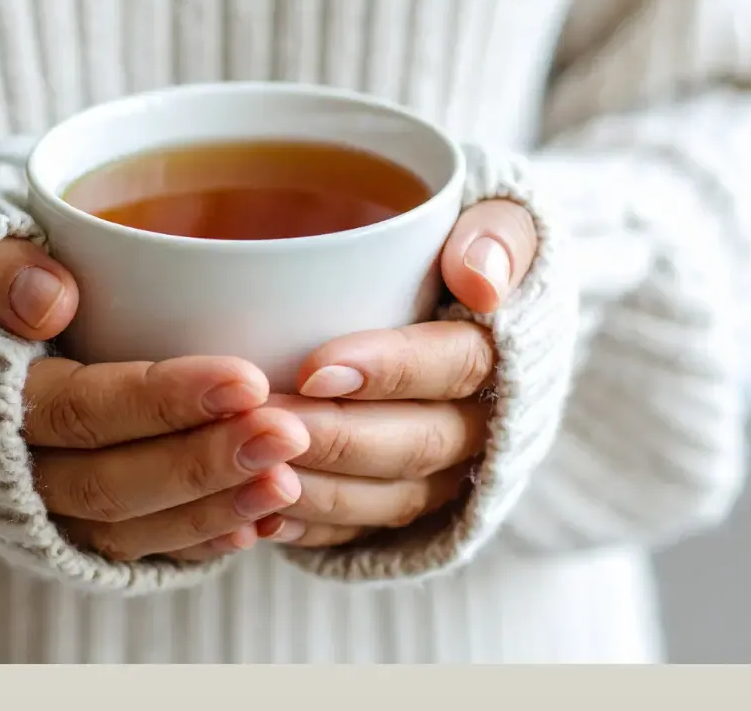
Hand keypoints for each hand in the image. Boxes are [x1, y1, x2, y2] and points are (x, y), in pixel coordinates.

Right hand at [0, 239, 305, 562]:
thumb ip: (4, 269)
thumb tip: (50, 302)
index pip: (82, 409)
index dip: (162, 401)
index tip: (247, 380)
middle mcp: (15, 468)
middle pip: (109, 482)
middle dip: (202, 464)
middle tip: (286, 435)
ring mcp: (44, 507)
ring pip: (126, 528)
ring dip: (211, 510)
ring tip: (286, 483)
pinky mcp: (74, 527)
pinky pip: (135, 551)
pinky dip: (195, 542)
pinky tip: (258, 524)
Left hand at [254, 200, 538, 547]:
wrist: (445, 302)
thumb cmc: (454, 248)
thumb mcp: (497, 216)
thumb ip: (499, 233)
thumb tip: (482, 283)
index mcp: (502, 354)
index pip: (456, 366)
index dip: (389, 371)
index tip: (314, 368)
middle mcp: (478, 426)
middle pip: (414, 443)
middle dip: (334, 438)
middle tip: (260, 421)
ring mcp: (442, 475)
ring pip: (386, 499)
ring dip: (317, 489)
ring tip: (248, 468)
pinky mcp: (401, 503)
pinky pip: (362, 534)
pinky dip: (312, 529)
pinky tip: (260, 517)